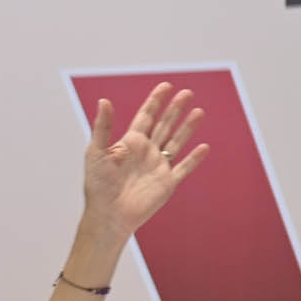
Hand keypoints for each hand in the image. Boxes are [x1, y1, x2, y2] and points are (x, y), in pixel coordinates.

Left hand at [81, 82, 206, 242]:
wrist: (108, 215)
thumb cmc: (98, 185)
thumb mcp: (96, 152)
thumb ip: (103, 127)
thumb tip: (103, 100)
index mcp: (129, 144)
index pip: (145, 117)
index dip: (155, 101)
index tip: (166, 86)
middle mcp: (145, 153)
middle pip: (164, 125)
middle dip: (175, 109)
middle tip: (187, 92)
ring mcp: (157, 167)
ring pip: (176, 142)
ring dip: (187, 128)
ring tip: (199, 111)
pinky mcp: (167, 183)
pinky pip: (184, 168)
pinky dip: (194, 159)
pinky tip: (204, 147)